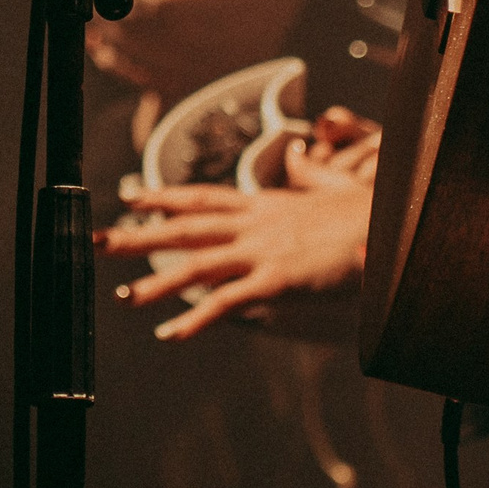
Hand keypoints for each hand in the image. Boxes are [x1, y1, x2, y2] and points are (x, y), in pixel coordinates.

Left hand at [87, 0, 312, 102]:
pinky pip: (134, 79)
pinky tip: (108, 41)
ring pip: (121, 56)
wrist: (315, 70)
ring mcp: (177, 78)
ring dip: (106, 27)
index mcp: (197, 18)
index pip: (137, 1)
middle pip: (120, 28)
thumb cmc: (296, 11)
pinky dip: (116, 57)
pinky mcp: (179, 96)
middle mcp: (181, 53)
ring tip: (104, 1)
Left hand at [98, 107, 382, 339]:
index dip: (165, 198)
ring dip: (156, 283)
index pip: (203, 198)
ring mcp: (263, 251)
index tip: (132, 198)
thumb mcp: (330, 186)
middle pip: (185, 228)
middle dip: (138, 235)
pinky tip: (171, 333)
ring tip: (123, 298)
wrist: (392, 227)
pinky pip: (227, 303)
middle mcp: (255, 224)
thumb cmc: (366, 212)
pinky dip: (196, 319)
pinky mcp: (277, 280)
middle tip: (97, 240)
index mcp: (264, 205)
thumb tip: (299, 154)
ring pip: (196, 266)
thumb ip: (308, 174)